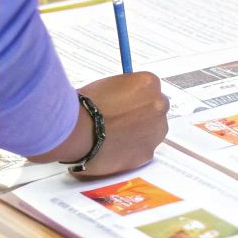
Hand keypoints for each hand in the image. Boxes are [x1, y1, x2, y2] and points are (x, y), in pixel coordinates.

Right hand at [33, 72, 168, 177]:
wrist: (78, 131)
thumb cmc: (86, 106)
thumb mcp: (106, 84)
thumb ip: (123, 90)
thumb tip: (124, 97)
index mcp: (149, 83)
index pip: (150, 89)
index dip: (135, 97)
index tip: (125, 103)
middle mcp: (158, 106)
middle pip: (156, 109)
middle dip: (142, 115)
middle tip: (121, 120)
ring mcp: (155, 131)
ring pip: (152, 131)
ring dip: (139, 133)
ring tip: (115, 135)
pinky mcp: (147, 154)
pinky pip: (143, 150)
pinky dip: (132, 150)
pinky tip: (115, 147)